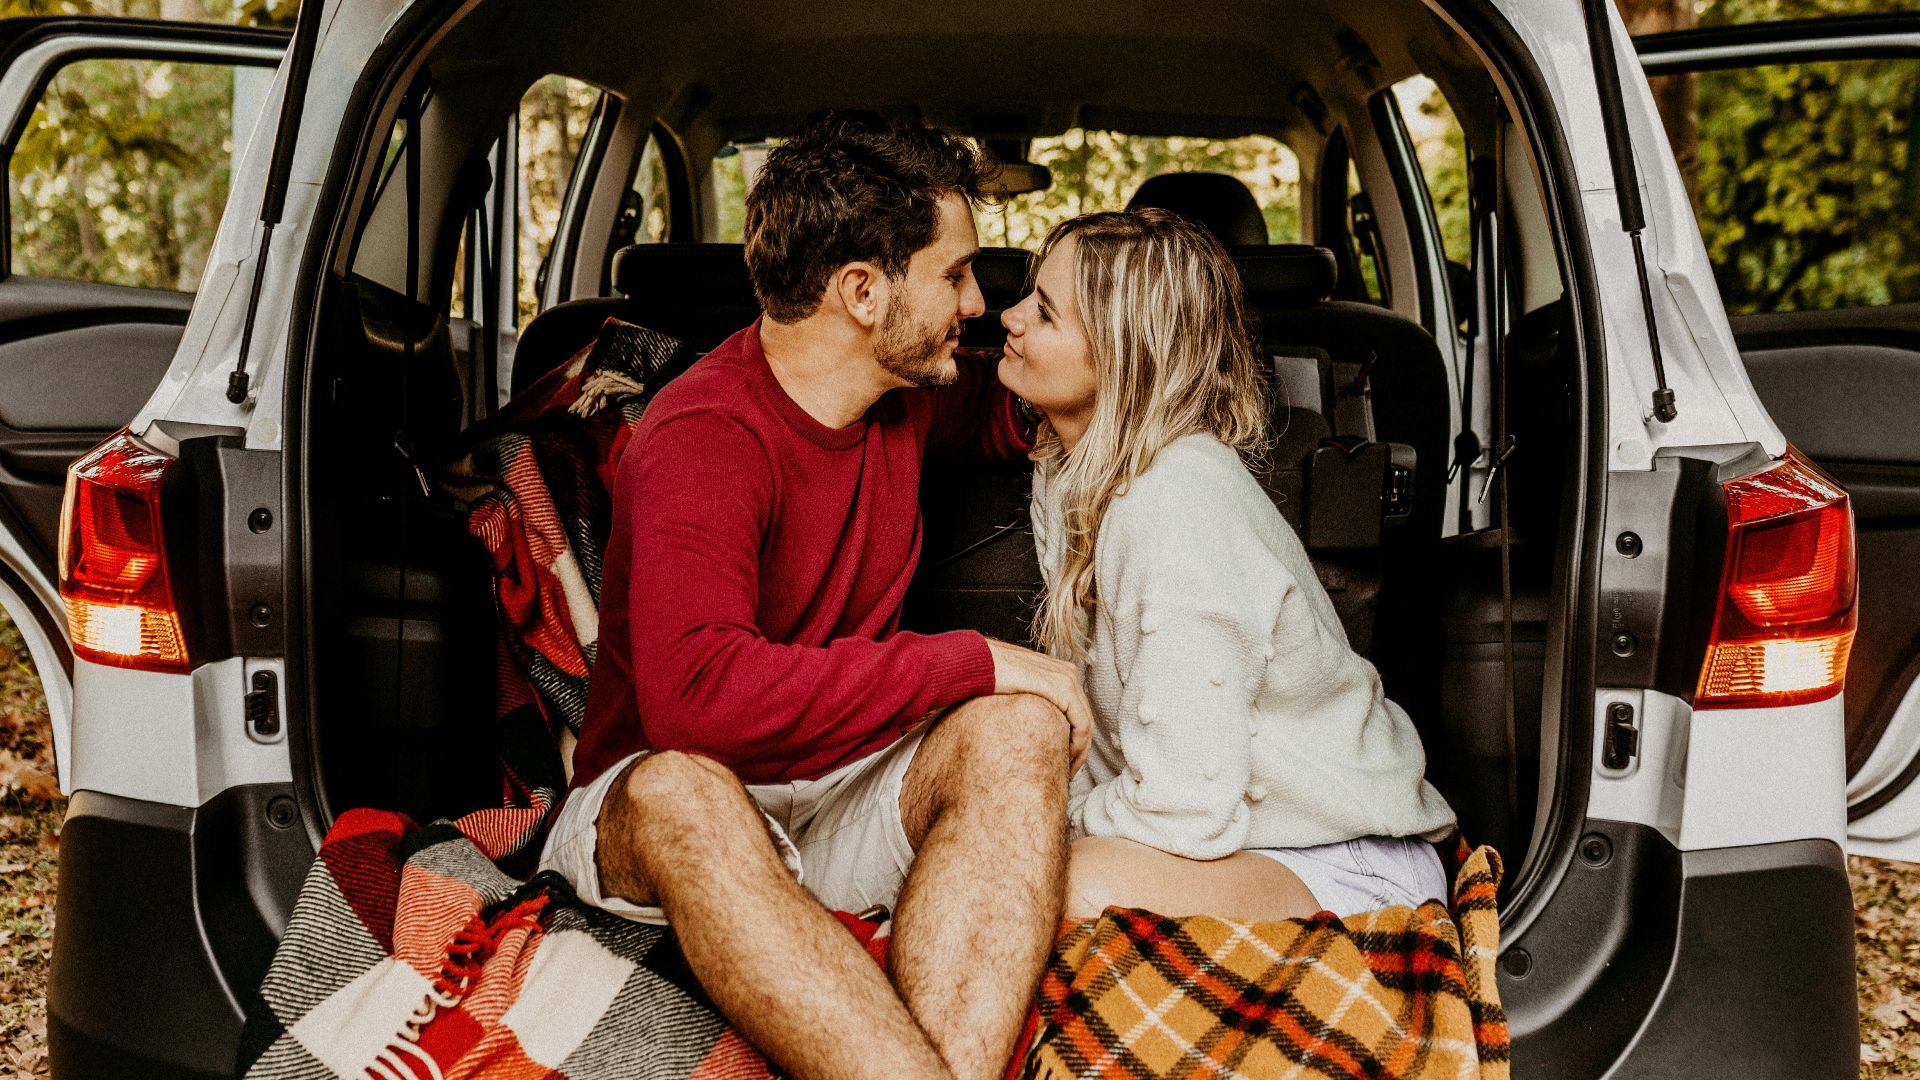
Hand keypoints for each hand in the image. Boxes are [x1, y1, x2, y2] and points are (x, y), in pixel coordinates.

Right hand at [985, 638, 1093, 775]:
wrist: (977, 662)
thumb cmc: (986, 677)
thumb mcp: (1013, 689)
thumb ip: (1026, 702)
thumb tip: (1023, 725)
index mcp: (1058, 672)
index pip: (1076, 712)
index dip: (1073, 740)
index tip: (1062, 762)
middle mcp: (1068, 673)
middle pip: (1083, 719)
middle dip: (1078, 749)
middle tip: (1067, 772)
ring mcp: (1068, 679)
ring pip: (1086, 725)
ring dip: (1079, 752)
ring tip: (1067, 772)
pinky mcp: (1064, 689)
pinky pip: (1081, 724)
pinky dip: (1078, 747)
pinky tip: (1068, 763)